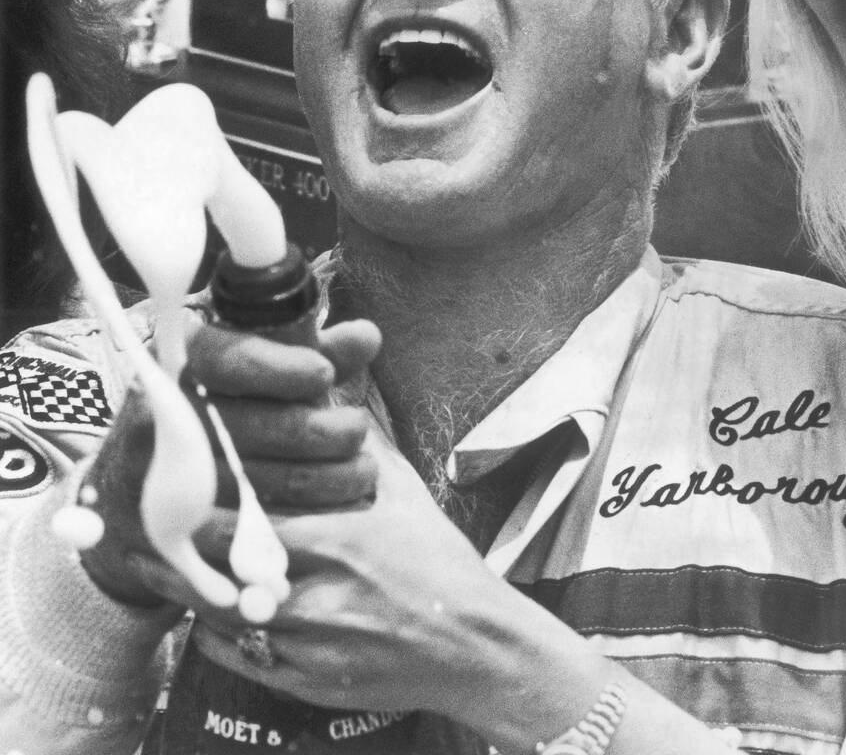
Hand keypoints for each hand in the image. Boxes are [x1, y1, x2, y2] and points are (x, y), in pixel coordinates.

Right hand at [78, 314, 381, 607]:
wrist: (131, 497)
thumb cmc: (215, 418)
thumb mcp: (258, 377)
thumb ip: (312, 353)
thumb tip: (367, 336)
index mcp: (174, 367)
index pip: (224, 359)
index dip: (279, 366)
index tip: (325, 374)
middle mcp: (154, 421)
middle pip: (248, 429)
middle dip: (320, 431)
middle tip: (358, 431)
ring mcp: (151, 485)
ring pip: (251, 490)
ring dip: (321, 483)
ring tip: (361, 473)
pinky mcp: (161, 544)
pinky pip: (237, 546)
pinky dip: (288, 538)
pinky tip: (330, 523)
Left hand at [132, 436, 525, 719]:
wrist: (471, 642)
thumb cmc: (435, 558)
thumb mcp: (402, 489)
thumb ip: (360, 438)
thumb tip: (334, 378)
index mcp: (341, 536)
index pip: (244, 516)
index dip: (202, 499)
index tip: (182, 479)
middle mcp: (320, 591)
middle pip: (219, 567)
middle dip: (183, 544)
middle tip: (160, 521)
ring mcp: (309, 643)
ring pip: (218, 615)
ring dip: (191, 587)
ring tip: (169, 561)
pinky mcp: (302, 681)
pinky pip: (233, 655)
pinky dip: (215, 629)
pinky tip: (216, 606)